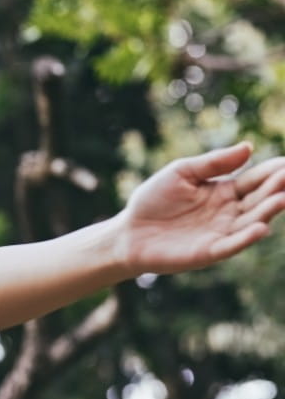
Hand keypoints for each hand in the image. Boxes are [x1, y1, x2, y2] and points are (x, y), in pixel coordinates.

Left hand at [115, 142, 284, 275]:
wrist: (128, 232)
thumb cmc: (153, 200)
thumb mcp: (182, 172)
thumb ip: (214, 163)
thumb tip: (248, 147)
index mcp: (225, 191)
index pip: (256, 180)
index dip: (273, 172)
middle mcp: (229, 212)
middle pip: (260, 199)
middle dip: (277, 188)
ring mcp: (221, 233)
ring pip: (252, 221)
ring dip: (268, 210)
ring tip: (283, 198)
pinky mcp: (209, 251)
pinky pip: (232, 245)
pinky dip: (246, 238)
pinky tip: (261, 228)